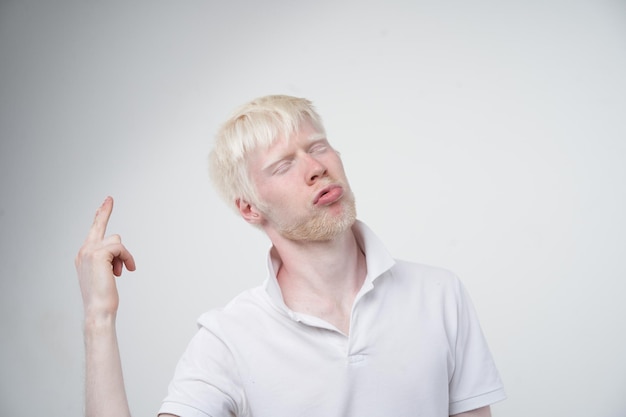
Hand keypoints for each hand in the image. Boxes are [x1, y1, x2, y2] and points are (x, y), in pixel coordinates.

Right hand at [75, 196, 135, 322]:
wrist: (99, 309)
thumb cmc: (103, 296)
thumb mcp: (105, 275)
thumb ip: (109, 260)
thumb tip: (118, 254)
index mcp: (84, 256)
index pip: (92, 232)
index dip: (99, 216)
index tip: (105, 203)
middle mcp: (83, 251)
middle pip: (99, 226)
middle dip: (104, 211)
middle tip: (109, 198)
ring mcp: (89, 251)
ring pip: (116, 241)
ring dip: (123, 256)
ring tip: (121, 271)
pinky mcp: (98, 254)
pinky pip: (120, 248)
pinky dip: (126, 258)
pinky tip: (125, 270)